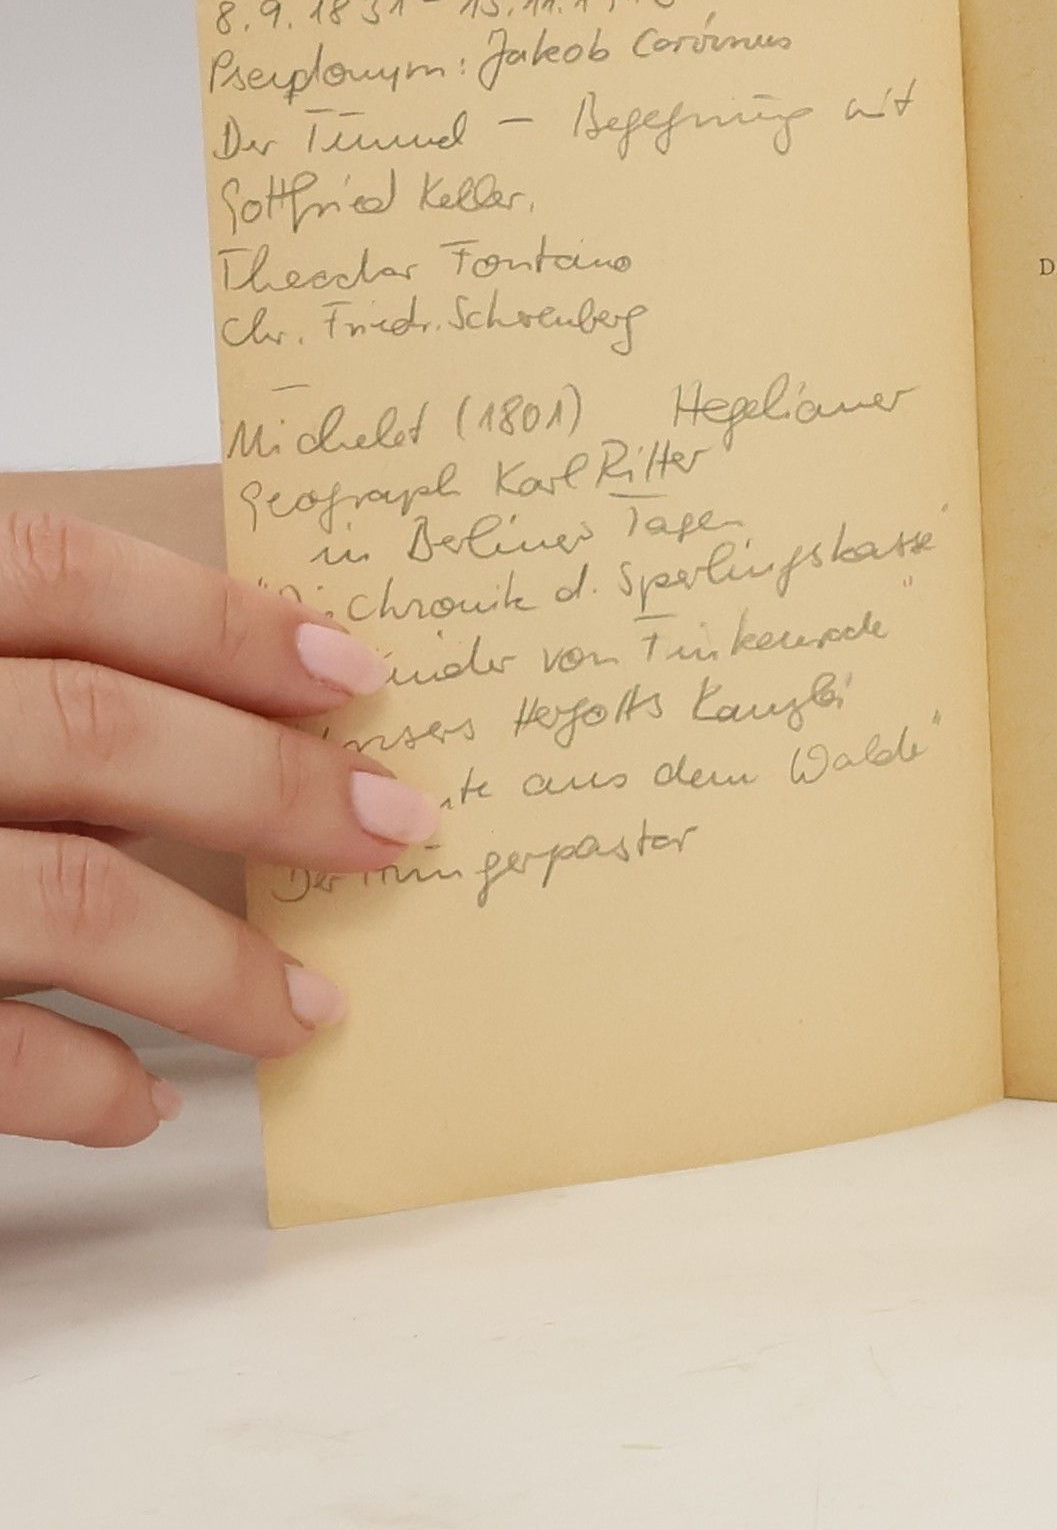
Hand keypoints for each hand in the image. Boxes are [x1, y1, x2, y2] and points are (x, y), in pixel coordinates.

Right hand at [0, 513, 436, 1145]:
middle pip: (97, 732)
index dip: (223, 620)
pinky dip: (72, 1081)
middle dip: (269, 788)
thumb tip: (226, 701)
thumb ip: (10, 660)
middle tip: (396, 828)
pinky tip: (139, 1100)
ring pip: (64, 899)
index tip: (356, 675)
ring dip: (215, 965)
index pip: (63, 576)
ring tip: (313, 1007)